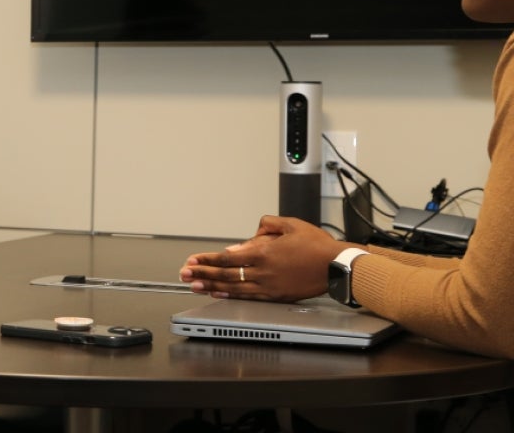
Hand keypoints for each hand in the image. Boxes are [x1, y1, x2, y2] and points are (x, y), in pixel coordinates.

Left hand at [177, 215, 348, 301]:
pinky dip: (230, 295)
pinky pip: (248, 296)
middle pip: (225, 273)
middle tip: (183, 275)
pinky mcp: (276, 296)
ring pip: (233, 287)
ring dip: (211, 286)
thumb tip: (243, 240)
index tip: (192, 261)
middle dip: (202, 273)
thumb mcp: (289, 224)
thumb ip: (264, 227)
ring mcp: (269, 286)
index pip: (227, 256)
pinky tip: (218, 294)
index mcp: (263, 252)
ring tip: (194, 286)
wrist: (337, 266)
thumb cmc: (316, 244)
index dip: (207, 259)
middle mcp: (262, 271)